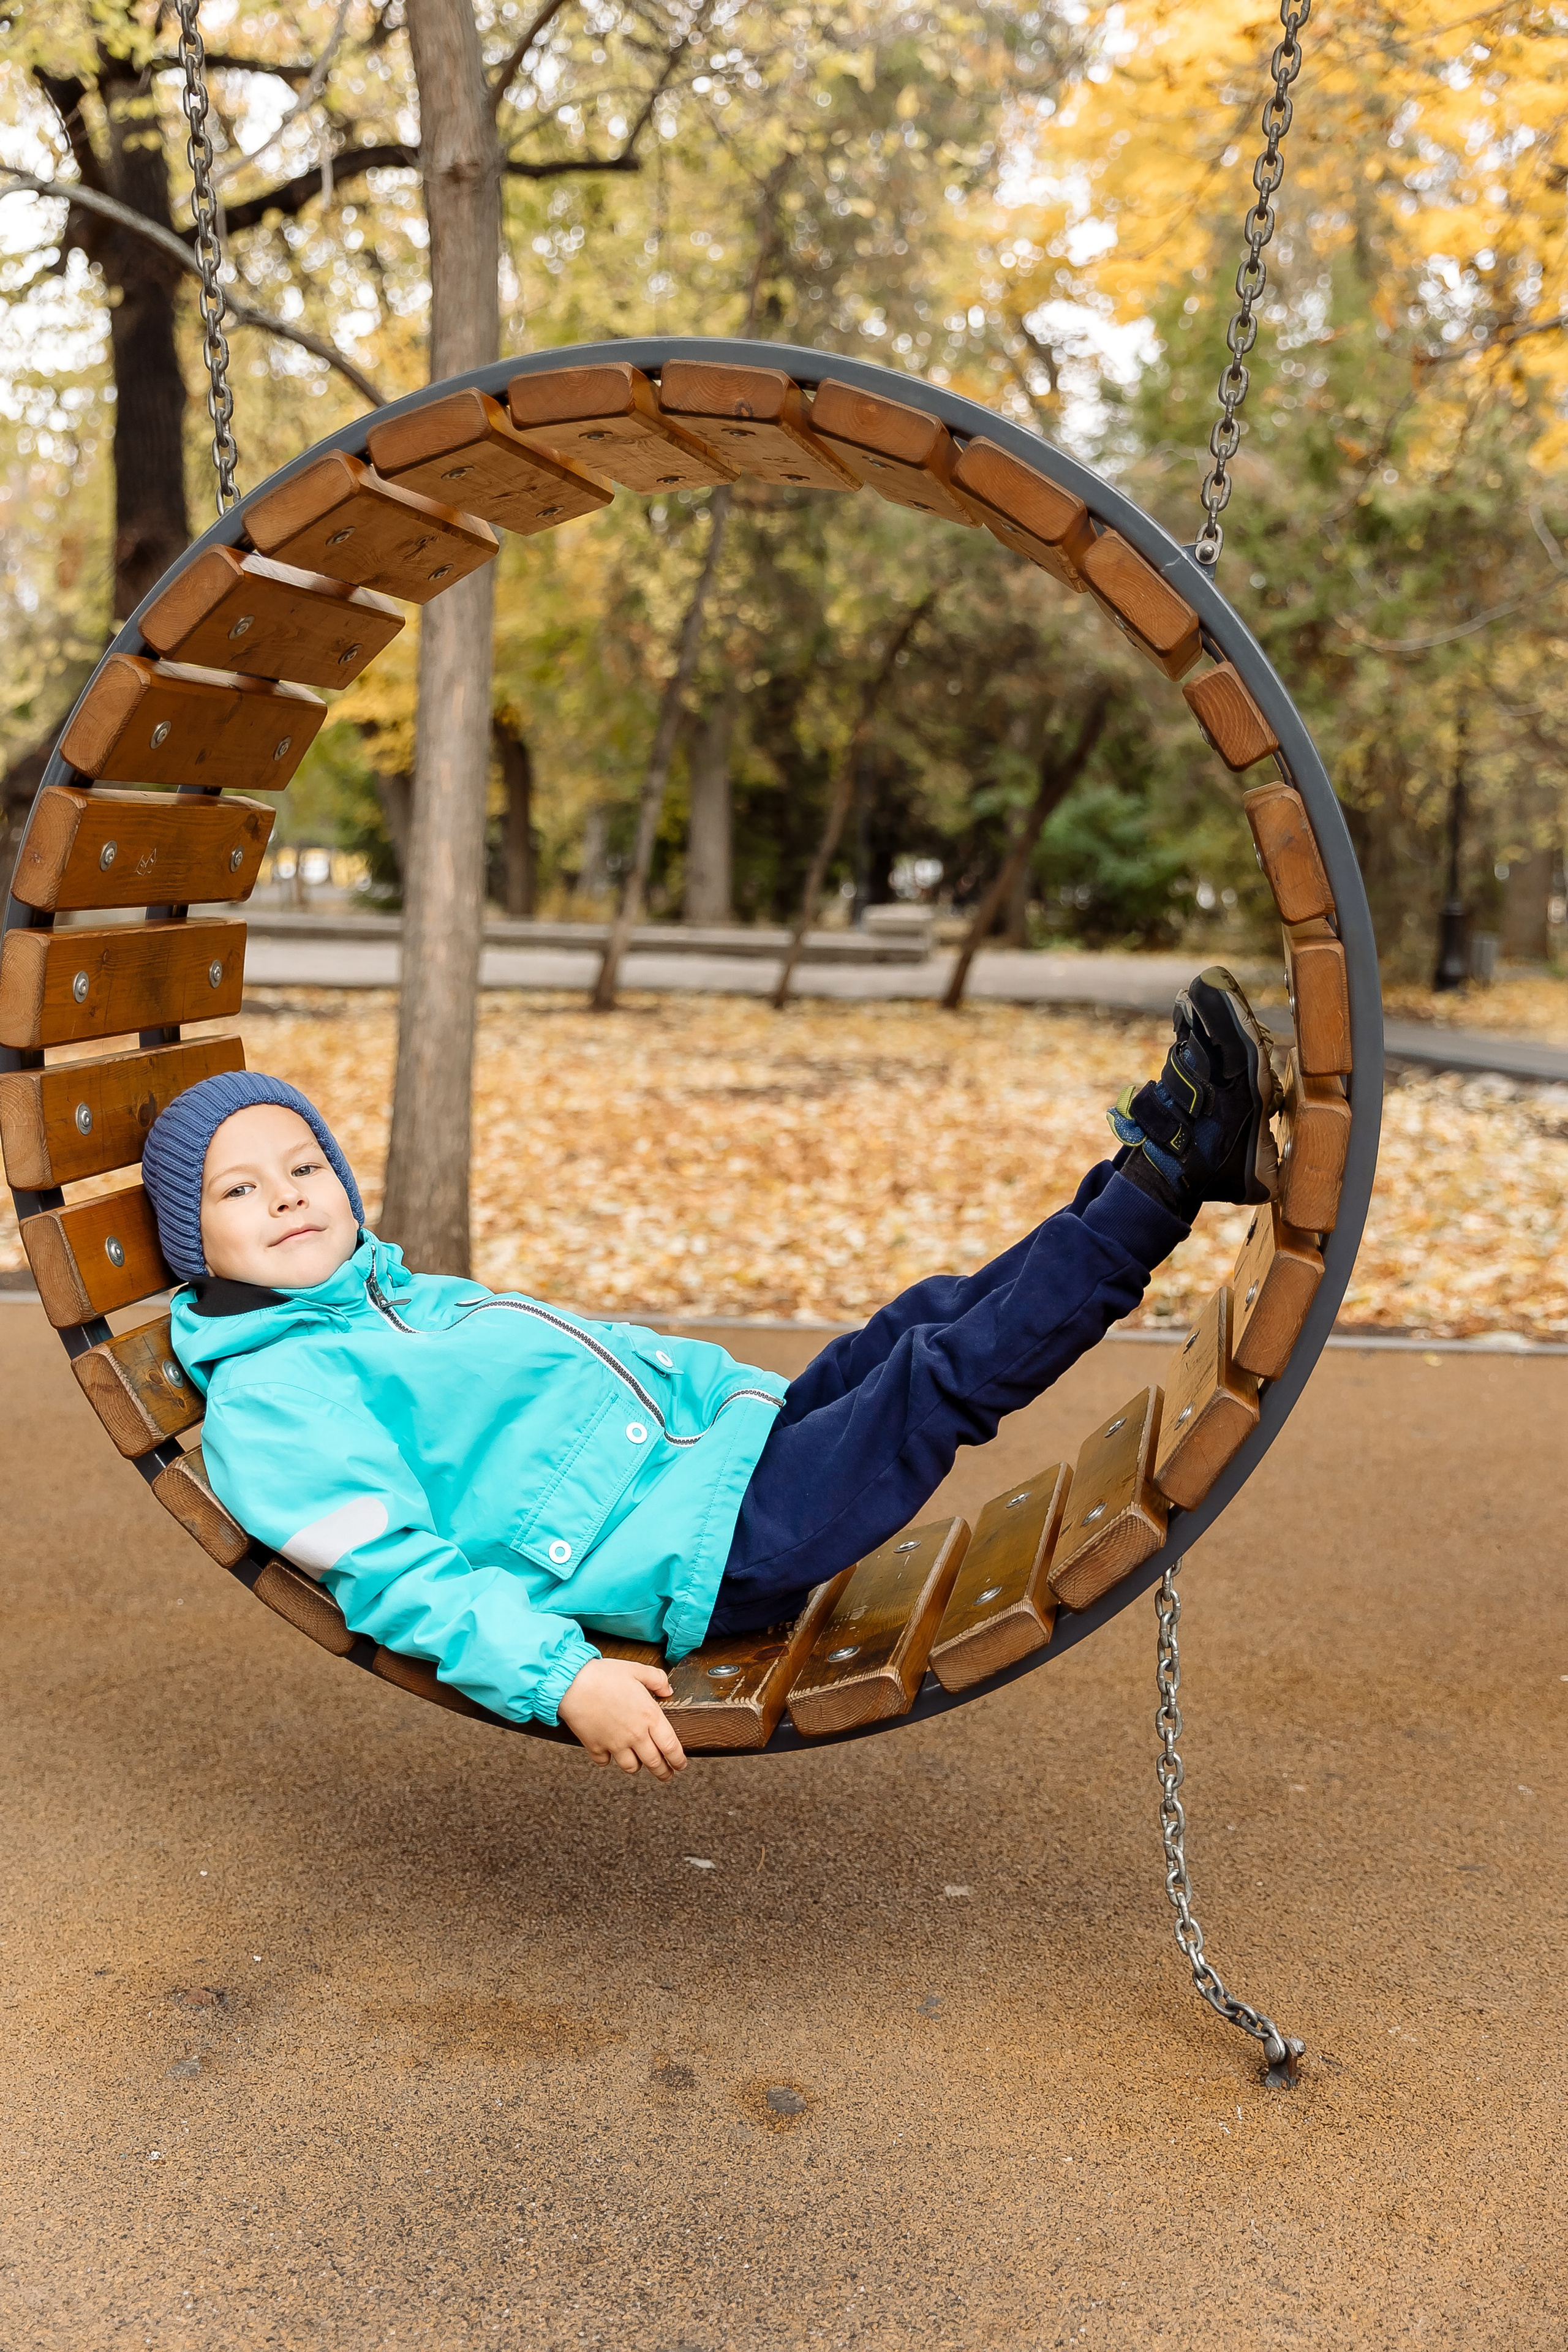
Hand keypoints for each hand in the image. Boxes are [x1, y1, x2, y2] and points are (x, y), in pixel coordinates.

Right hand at [557, 1658, 686, 1780]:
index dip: (678, 1760)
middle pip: (654, 1763)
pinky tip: (610, 1754)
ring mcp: (615, 1743)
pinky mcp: (595, 1747)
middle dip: (663, 1772)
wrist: (572, 1683)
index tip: (681, 1765)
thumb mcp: (636, 1670)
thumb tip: (667, 1689)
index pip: (671, 1747)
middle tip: (667, 1775)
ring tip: (640, 1764)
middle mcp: (635, 1735)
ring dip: (637, 1767)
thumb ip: (657, 1679)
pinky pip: (605, 1762)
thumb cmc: (604, 1675)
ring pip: (631, 1767)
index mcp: (649, 1716)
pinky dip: (608, 1760)